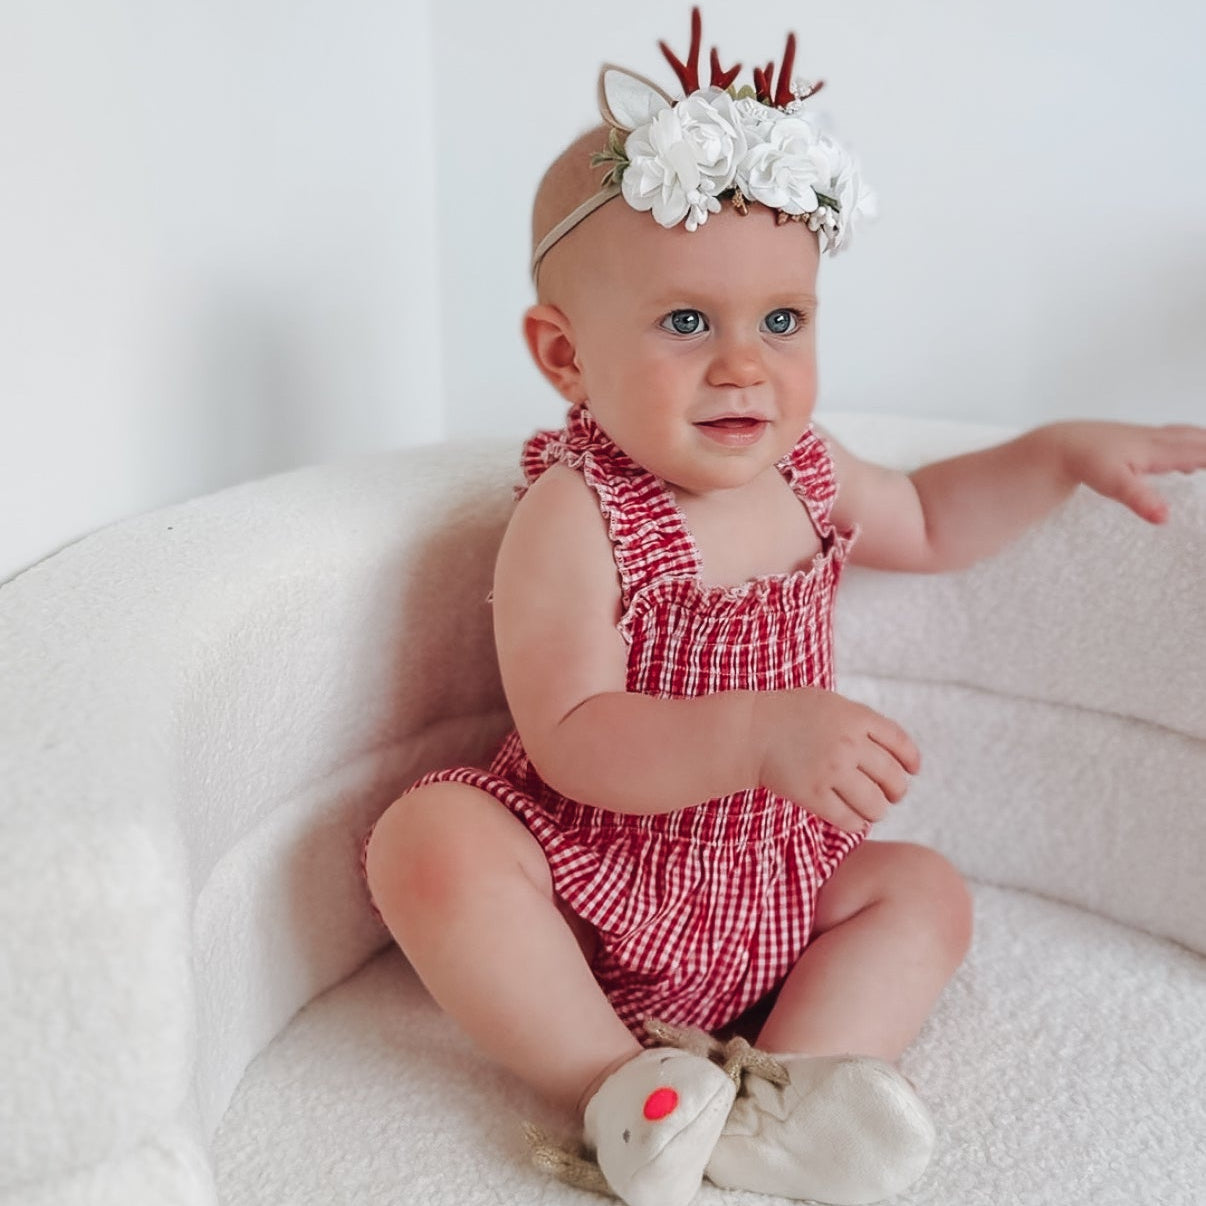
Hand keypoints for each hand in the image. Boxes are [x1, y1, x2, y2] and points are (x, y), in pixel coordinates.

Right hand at [755, 689, 920, 833]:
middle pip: (893, 778)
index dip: (911, 761)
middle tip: (890, 796)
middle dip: (896, 792)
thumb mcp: (830, 703)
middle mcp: (848, 743)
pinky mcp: (813, 794)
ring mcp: (831, 770)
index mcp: (856, 716)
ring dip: (877, 811)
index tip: (912, 771)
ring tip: (871, 810)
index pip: (900, 744)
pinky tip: (852, 819)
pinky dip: (856, 823)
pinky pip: (848, 819)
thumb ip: (861, 721)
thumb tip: (896, 751)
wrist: (750, 731)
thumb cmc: (790, 715)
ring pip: (875, 805)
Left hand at [1046, 421, 1205, 523]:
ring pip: (1189, 438)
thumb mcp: (1113, 484)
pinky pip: (1174, 442)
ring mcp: (1150, 438)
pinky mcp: (1138, 442)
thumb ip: (1140, 499)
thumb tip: (1165, 518)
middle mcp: (1160, 439)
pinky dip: (1190, 447)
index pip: (1204, 454)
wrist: (1061, 444)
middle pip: (1201, 441)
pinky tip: (1186, 462)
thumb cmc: (1086, 461)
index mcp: (1159, 450)